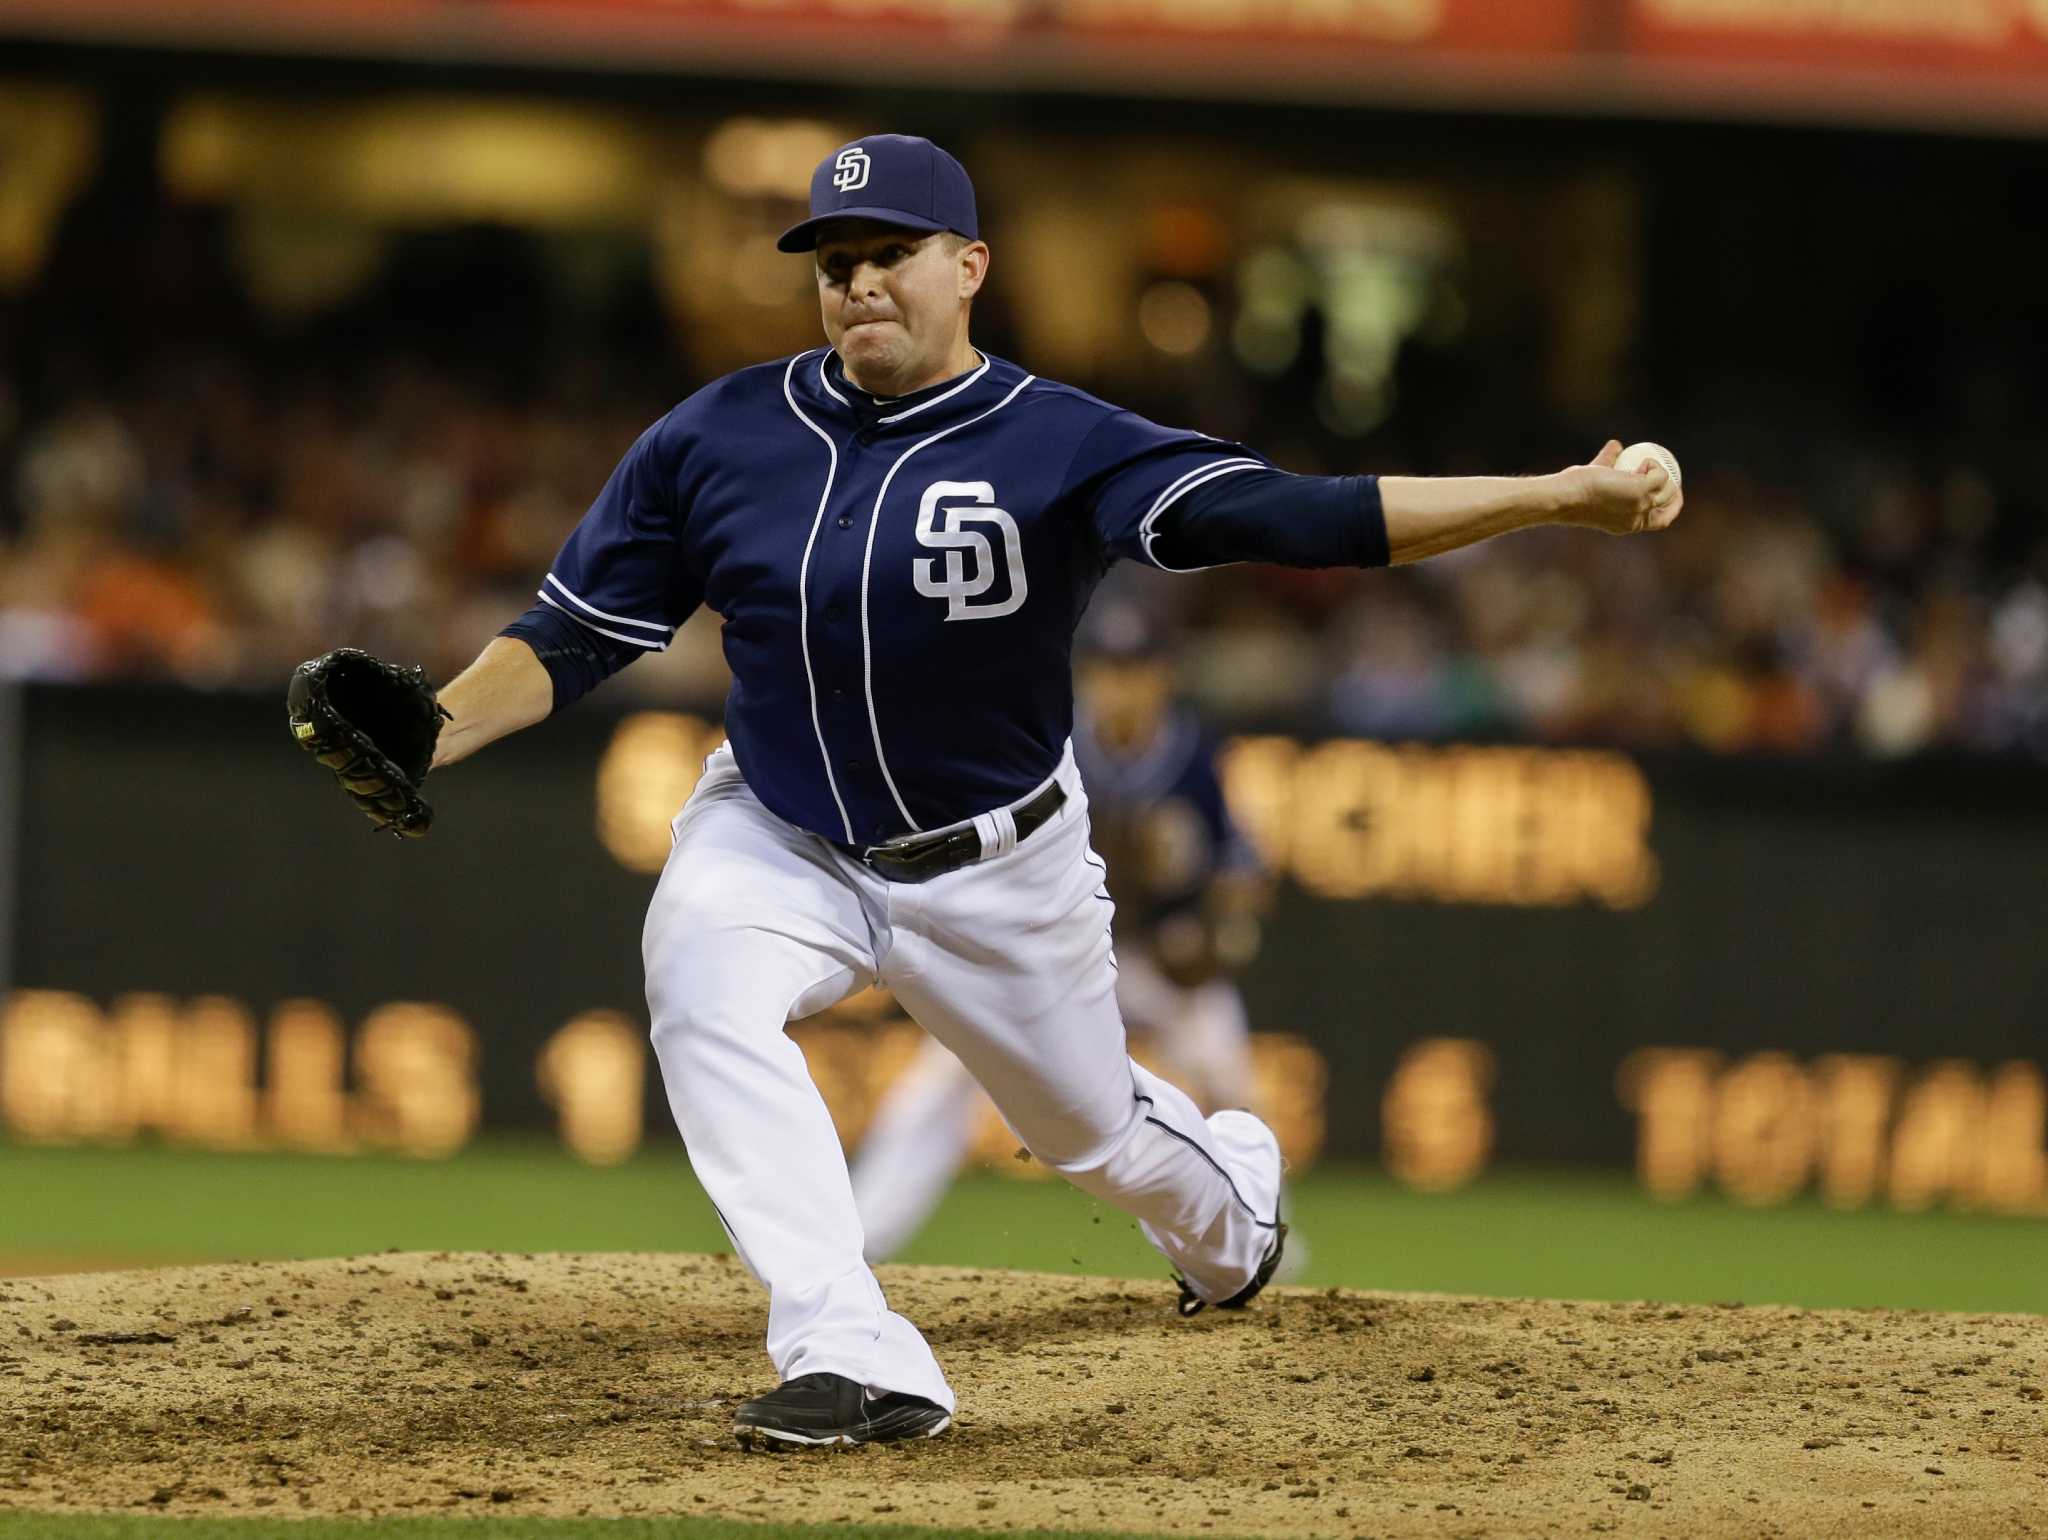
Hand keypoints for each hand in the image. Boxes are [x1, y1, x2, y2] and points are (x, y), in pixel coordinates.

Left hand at [1555, 440, 1683, 534]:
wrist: (1566, 496)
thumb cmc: (1573, 491)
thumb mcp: (1596, 480)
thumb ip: (1606, 462)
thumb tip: (1616, 445)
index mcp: (1628, 525)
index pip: (1657, 522)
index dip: (1668, 508)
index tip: (1668, 493)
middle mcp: (1637, 520)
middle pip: (1668, 510)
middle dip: (1676, 497)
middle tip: (1669, 477)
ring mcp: (1642, 506)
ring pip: (1668, 491)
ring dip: (1662, 476)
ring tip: (1646, 465)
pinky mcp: (1642, 491)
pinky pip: (1660, 475)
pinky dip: (1653, 465)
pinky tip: (1641, 462)